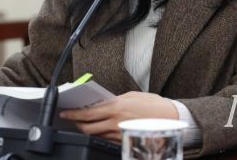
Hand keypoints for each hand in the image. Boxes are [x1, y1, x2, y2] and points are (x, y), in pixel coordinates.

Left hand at [59, 91, 178, 141]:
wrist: (171, 119)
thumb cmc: (154, 105)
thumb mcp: (133, 96)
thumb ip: (116, 100)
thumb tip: (103, 103)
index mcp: (117, 107)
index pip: (88, 113)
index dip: (74, 114)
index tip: (65, 112)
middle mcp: (116, 122)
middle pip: (88, 127)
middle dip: (77, 124)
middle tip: (71, 119)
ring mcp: (119, 134)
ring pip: (96, 134)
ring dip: (88, 129)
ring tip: (84, 122)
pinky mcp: (125, 141)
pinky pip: (107, 139)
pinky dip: (100, 134)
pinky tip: (99, 128)